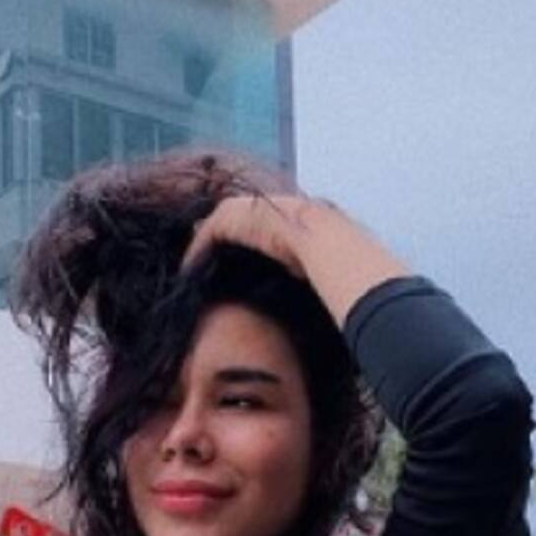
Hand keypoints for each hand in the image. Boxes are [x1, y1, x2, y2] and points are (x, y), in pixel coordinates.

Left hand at [183, 193, 409, 327]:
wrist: (330, 245)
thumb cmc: (339, 266)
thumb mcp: (330, 280)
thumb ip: (329, 291)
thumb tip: (346, 326)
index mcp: (298, 224)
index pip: (266, 233)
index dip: (250, 250)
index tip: (236, 273)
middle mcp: (275, 212)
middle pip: (240, 224)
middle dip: (222, 242)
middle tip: (205, 267)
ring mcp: (257, 209)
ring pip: (221, 225)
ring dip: (206, 245)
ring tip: (192, 268)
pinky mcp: (239, 214)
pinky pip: (210, 231)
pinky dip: (198, 247)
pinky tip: (189, 267)